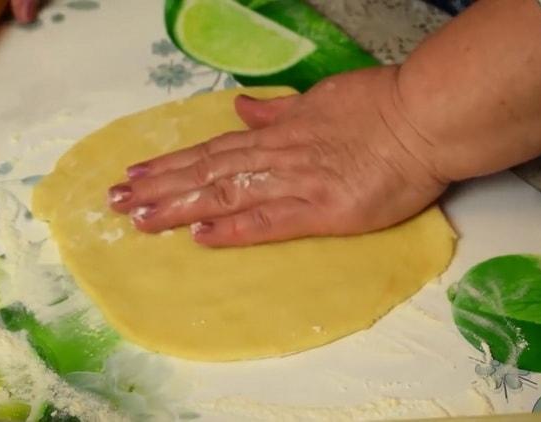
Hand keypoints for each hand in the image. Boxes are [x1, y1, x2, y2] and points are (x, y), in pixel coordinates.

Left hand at [108, 66, 448, 246]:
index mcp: (277, 133)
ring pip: (225, 193)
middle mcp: (276, 157)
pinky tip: (198, 236)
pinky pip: (268, 222)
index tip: (135, 174)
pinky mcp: (322, 210)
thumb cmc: (378, 106)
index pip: (211, 151)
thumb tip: (241, 109)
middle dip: (157, 188)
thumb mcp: (320, 99)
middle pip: (206, 172)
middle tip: (115, 202)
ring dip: (178, 205)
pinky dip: (232, 229)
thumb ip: (279, 111)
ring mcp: (296, 183)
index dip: (170, 164)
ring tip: (138, 218)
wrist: (426, 119)